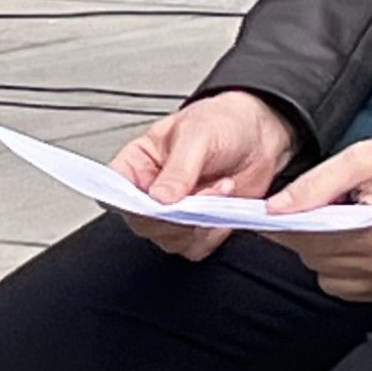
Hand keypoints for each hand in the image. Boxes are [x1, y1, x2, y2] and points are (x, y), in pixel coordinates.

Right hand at [109, 90, 299, 261]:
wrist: (259, 135)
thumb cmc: (222, 123)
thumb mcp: (198, 135)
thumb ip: (178, 169)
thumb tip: (159, 198)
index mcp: (138, 162)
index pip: (113, 188)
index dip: (123, 200)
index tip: (150, 201)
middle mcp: (150, 191)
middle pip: (141, 222)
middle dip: (173, 215)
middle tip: (199, 194)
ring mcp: (173, 213)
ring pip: (169, 239)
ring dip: (199, 222)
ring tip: (221, 189)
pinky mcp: (197, 229)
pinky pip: (195, 247)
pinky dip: (214, 233)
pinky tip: (225, 205)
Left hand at [267, 132, 371, 303]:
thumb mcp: (365, 157)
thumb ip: (316, 184)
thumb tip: (275, 209)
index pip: (308, 240)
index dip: (282, 226)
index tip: (265, 214)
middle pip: (316, 261)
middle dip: (305, 234)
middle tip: (313, 206)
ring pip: (331, 280)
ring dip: (324, 254)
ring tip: (341, 221)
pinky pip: (355, 290)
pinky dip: (346, 269)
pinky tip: (357, 240)